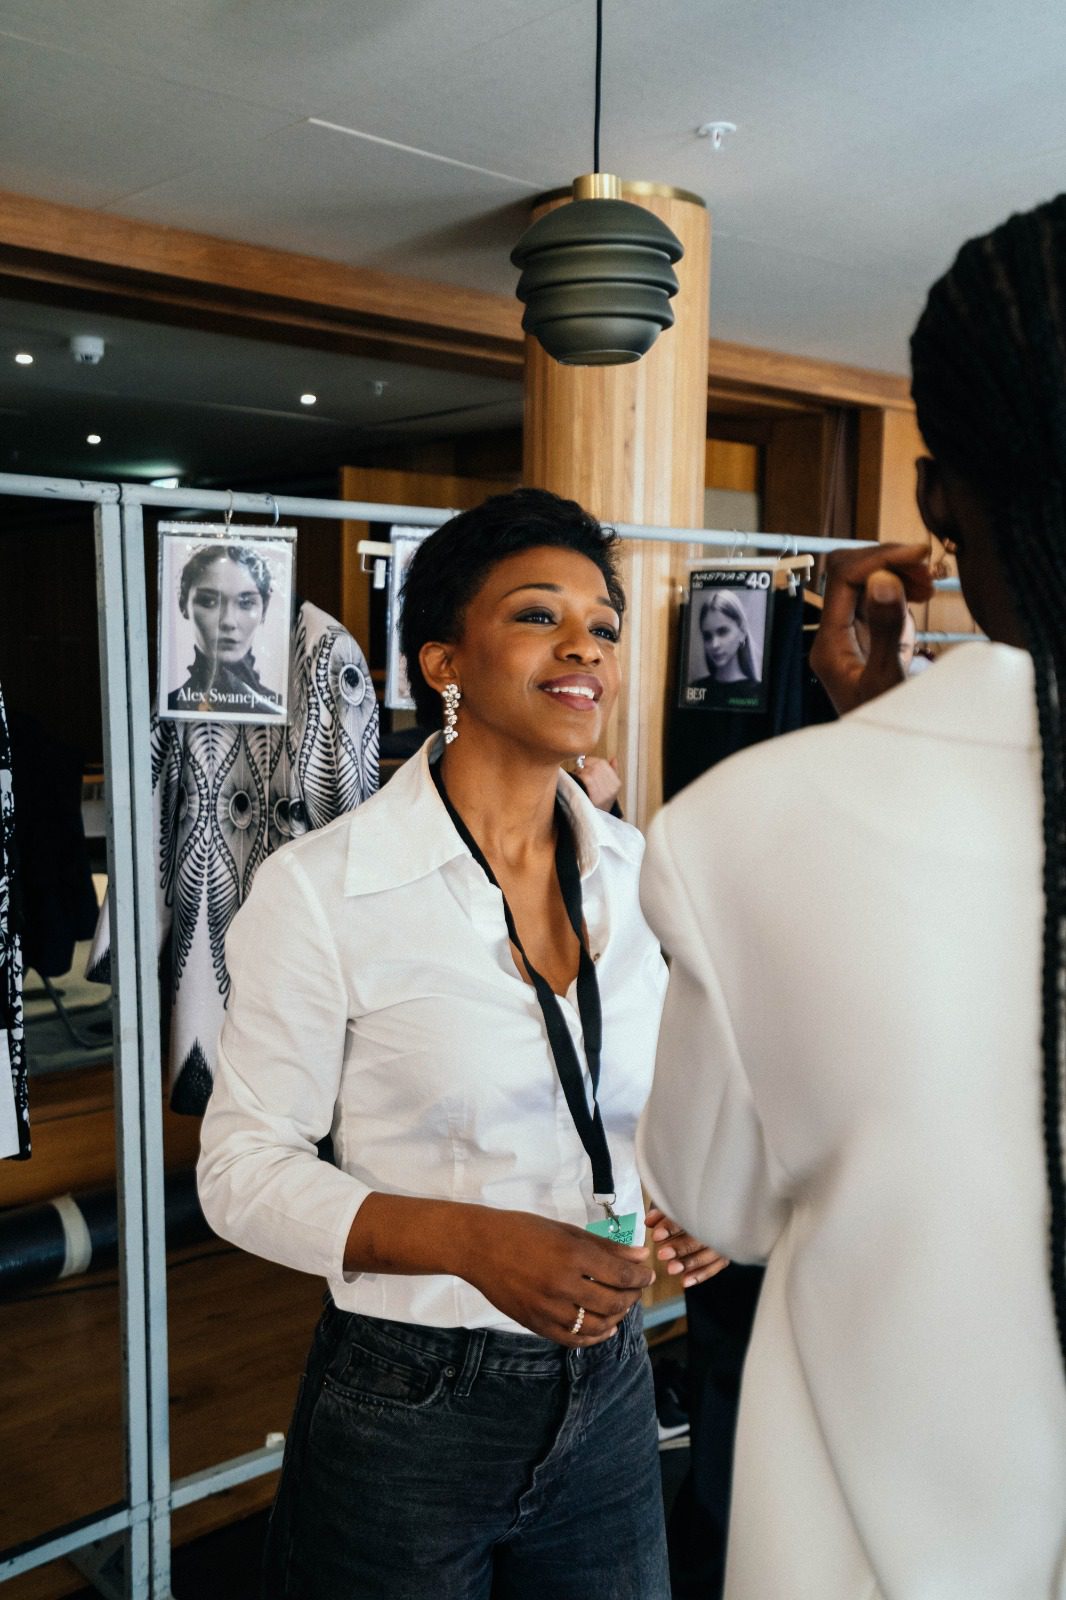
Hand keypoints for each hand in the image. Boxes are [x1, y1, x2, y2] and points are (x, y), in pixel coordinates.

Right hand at [460, 1207, 654, 1346]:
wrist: (479, 1247)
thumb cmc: (522, 1230)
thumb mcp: (566, 1230)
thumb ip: (605, 1246)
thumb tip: (639, 1255)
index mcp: (572, 1255)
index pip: (621, 1275)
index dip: (641, 1278)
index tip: (648, 1275)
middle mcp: (563, 1285)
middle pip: (613, 1302)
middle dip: (632, 1297)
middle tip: (636, 1289)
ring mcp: (548, 1308)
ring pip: (597, 1326)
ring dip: (617, 1318)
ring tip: (621, 1307)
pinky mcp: (536, 1324)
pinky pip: (573, 1340)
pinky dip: (594, 1338)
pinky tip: (604, 1329)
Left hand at [577, 755, 621, 811]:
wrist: (594, 823)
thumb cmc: (599, 804)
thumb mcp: (609, 790)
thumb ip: (613, 772)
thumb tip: (614, 759)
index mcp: (616, 784)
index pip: (604, 763)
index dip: (592, 762)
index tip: (586, 765)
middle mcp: (612, 788)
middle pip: (597, 766)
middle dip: (585, 766)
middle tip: (579, 770)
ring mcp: (604, 792)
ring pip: (591, 770)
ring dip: (580, 771)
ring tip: (577, 777)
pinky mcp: (594, 795)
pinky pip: (586, 778)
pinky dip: (579, 777)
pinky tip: (577, 781)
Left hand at [645, 1205, 728, 1288]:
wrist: (711, 1212)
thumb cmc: (688, 1209)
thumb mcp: (674, 1206)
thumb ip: (662, 1214)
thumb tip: (649, 1222)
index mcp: (704, 1206)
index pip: (688, 1216)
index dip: (671, 1226)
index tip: (656, 1235)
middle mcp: (717, 1223)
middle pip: (701, 1237)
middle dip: (681, 1247)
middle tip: (662, 1254)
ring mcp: (723, 1240)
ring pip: (709, 1254)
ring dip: (690, 1263)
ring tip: (671, 1269)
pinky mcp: (724, 1254)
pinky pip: (715, 1267)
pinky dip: (700, 1275)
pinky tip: (685, 1281)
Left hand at [809, 543, 933, 714]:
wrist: (884, 763)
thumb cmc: (885, 731)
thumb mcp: (889, 679)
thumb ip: (887, 629)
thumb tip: (883, 579)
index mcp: (829, 644)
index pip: (843, 579)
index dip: (880, 558)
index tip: (919, 555)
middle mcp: (833, 637)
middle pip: (849, 575)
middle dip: (887, 562)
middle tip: (927, 570)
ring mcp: (848, 638)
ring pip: (863, 585)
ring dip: (895, 573)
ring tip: (928, 585)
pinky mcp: (866, 643)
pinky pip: (875, 602)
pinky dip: (898, 591)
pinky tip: (920, 600)